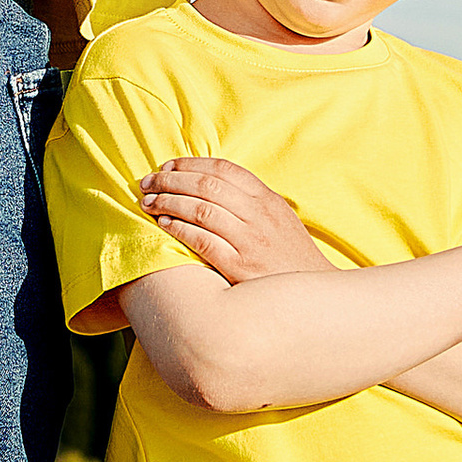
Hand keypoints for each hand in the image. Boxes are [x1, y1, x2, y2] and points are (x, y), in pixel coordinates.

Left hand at [139, 158, 332, 284]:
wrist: (313, 297)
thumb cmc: (290, 257)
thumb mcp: (279, 219)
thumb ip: (251, 201)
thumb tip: (211, 183)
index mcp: (267, 200)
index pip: (224, 169)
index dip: (191, 164)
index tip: (168, 165)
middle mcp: (259, 216)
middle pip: (207, 185)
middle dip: (171, 180)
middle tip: (148, 182)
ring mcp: (250, 241)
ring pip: (201, 209)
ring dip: (168, 202)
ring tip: (149, 202)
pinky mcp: (239, 267)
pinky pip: (203, 240)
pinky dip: (180, 228)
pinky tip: (164, 224)